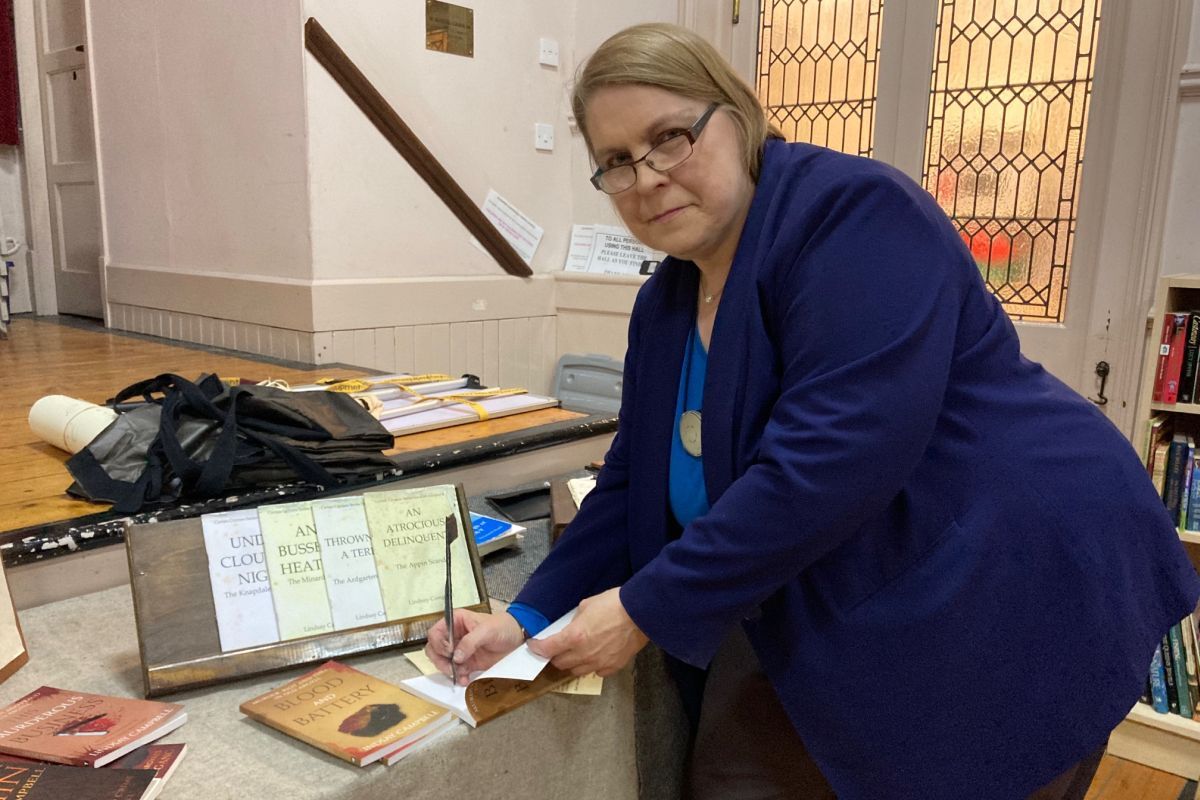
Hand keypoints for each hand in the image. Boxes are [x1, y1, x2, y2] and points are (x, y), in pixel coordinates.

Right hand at [424, 608, 524, 684]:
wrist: (516, 638)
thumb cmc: (502, 626)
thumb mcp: (487, 630)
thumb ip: (470, 641)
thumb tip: (456, 656)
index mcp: (455, 622)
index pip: (435, 633)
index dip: (439, 643)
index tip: (449, 652)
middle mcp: (453, 635)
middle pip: (434, 649)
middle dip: (440, 660)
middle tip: (451, 668)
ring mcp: (459, 650)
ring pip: (442, 662)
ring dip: (448, 671)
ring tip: (459, 675)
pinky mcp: (466, 663)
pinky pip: (455, 671)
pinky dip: (458, 677)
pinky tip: (465, 680)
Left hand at [526, 587, 647, 676]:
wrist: (641, 613)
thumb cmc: (614, 604)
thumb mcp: (587, 605)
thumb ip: (574, 620)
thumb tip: (570, 627)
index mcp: (574, 637)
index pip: (547, 649)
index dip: (537, 647)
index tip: (534, 645)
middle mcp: (583, 654)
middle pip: (560, 663)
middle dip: (555, 655)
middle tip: (557, 647)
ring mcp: (598, 663)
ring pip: (576, 671)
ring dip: (572, 663)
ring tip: (577, 652)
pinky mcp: (613, 667)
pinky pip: (596, 672)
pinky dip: (592, 666)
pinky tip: (596, 656)